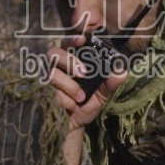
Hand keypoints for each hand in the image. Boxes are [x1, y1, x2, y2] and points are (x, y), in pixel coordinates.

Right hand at [44, 42, 128, 164]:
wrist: (74, 126)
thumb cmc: (87, 104)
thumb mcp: (102, 94)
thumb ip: (111, 83)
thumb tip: (122, 72)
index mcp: (73, 60)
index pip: (69, 42)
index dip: (73, 38)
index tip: (82, 40)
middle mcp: (58, 66)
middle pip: (54, 52)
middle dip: (69, 61)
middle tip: (83, 73)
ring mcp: (49, 78)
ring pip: (52, 72)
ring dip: (68, 85)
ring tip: (80, 97)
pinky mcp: (43, 92)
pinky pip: (49, 90)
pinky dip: (63, 97)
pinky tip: (71, 105)